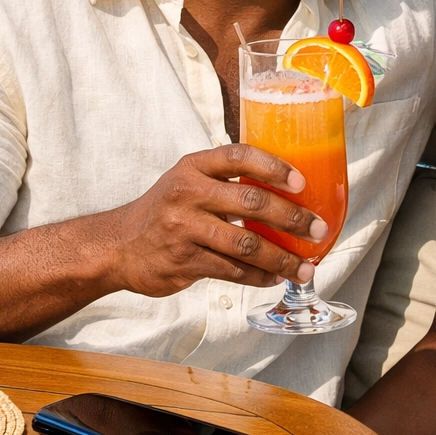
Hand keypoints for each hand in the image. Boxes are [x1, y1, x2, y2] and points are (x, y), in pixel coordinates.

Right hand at [97, 144, 327, 296]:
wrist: (118, 246)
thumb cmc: (164, 211)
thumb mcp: (187, 181)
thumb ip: (225, 180)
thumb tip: (286, 189)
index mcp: (193, 167)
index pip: (238, 157)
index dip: (274, 167)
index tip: (302, 182)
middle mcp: (188, 194)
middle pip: (251, 202)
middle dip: (291, 218)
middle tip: (318, 228)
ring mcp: (184, 229)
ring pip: (246, 243)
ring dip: (282, 257)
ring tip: (305, 266)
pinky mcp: (184, 261)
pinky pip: (232, 270)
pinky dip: (259, 276)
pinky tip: (275, 277)